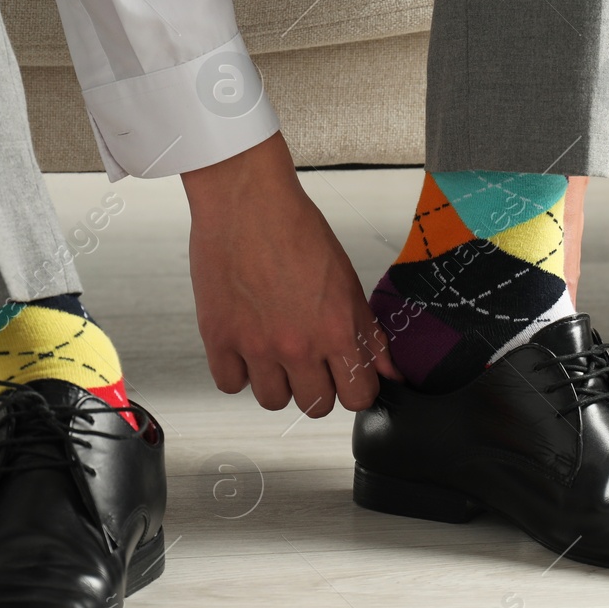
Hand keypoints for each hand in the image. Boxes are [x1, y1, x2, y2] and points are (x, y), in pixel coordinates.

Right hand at [182, 133, 399, 415]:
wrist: (246, 200)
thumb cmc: (295, 229)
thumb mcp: (347, 282)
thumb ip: (368, 333)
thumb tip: (390, 371)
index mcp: (336, 331)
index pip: (358, 397)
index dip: (355, 389)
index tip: (348, 379)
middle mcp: (298, 345)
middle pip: (315, 407)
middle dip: (317, 389)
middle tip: (310, 363)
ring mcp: (256, 345)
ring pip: (272, 402)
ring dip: (277, 383)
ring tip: (275, 352)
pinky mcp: (219, 338)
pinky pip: (230, 384)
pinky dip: (238, 372)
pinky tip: (246, 348)